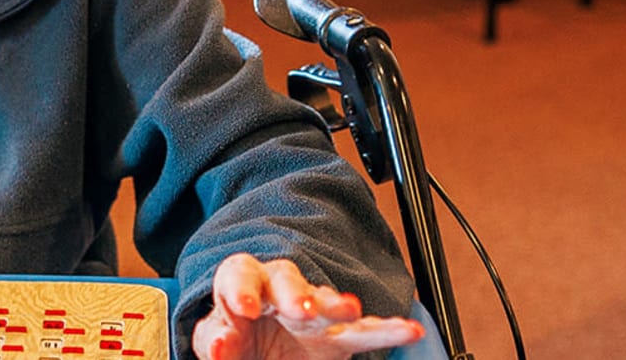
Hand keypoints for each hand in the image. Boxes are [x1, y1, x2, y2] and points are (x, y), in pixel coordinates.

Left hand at [191, 252, 424, 359]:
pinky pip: (364, 330)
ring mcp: (311, 310)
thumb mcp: (217, 341)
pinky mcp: (337, 335)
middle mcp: (278, 291)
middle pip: (285, 277)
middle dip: (295, 292)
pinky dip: (387, 330)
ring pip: (325, 299)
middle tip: (301, 311)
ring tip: (350, 311)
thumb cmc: (236, 341)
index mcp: (243, 287)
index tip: (244, 309)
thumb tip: (219, 345)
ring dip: (337, 304)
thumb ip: (217, 339)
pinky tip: (408, 330)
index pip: (239, 274)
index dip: (241, 288)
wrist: (259, 356)